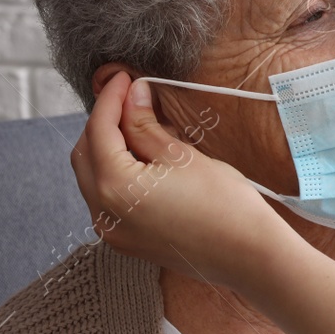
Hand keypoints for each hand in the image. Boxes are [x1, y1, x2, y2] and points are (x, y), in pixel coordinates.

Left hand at [69, 71, 294, 286]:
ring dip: (106, 149)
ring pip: (92, 178)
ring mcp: (112, 232)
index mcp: (115, 187)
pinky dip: (115, 175)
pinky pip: (106, 200)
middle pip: (85, 154)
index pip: (98, 129)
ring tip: (136, 127)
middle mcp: (103, 213)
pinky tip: (140, 161)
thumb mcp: (182, 155)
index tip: (123, 77)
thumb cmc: (224, 204)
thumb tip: (133, 95)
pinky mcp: (126, 241)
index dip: (110, 98)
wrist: (249, 256)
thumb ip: (147, 125)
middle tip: (129, 99)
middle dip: (102, 123)